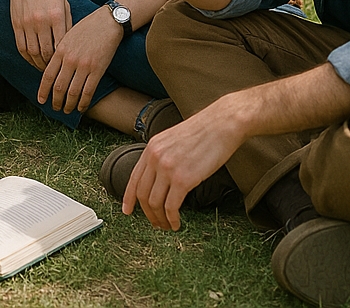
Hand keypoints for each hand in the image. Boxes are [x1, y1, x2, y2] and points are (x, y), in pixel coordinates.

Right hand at [8, 0, 71, 69]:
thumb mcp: (64, 3)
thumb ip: (68, 24)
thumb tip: (71, 45)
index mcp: (56, 15)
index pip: (61, 45)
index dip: (63, 58)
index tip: (67, 65)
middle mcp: (41, 20)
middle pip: (46, 52)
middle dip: (51, 65)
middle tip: (56, 71)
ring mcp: (27, 23)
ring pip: (33, 53)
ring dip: (39, 64)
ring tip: (45, 68)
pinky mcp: (16, 24)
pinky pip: (21, 47)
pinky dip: (28, 58)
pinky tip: (33, 60)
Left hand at [37, 7, 120, 113]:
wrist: (107, 22)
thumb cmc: (87, 27)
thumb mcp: (67, 36)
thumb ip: (60, 51)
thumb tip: (53, 68)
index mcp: (60, 50)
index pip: (47, 75)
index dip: (43, 90)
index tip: (41, 100)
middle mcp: (70, 59)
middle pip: (58, 87)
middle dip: (55, 101)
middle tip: (54, 108)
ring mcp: (84, 65)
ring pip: (72, 92)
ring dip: (68, 105)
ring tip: (67, 111)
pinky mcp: (97, 70)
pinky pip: (88, 91)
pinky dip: (83, 102)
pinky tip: (81, 108)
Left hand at [123, 102, 242, 230]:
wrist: (222, 124)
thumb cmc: (203, 132)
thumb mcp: (173, 139)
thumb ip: (163, 156)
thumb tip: (160, 179)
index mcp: (152, 147)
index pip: (134, 178)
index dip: (128, 197)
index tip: (127, 211)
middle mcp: (155, 157)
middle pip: (142, 194)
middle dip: (147, 213)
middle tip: (155, 223)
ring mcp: (168, 168)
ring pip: (155, 203)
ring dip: (160, 219)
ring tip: (168, 225)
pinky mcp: (183, 179)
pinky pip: (171, 207)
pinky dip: (172, 219)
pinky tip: (177, 223)